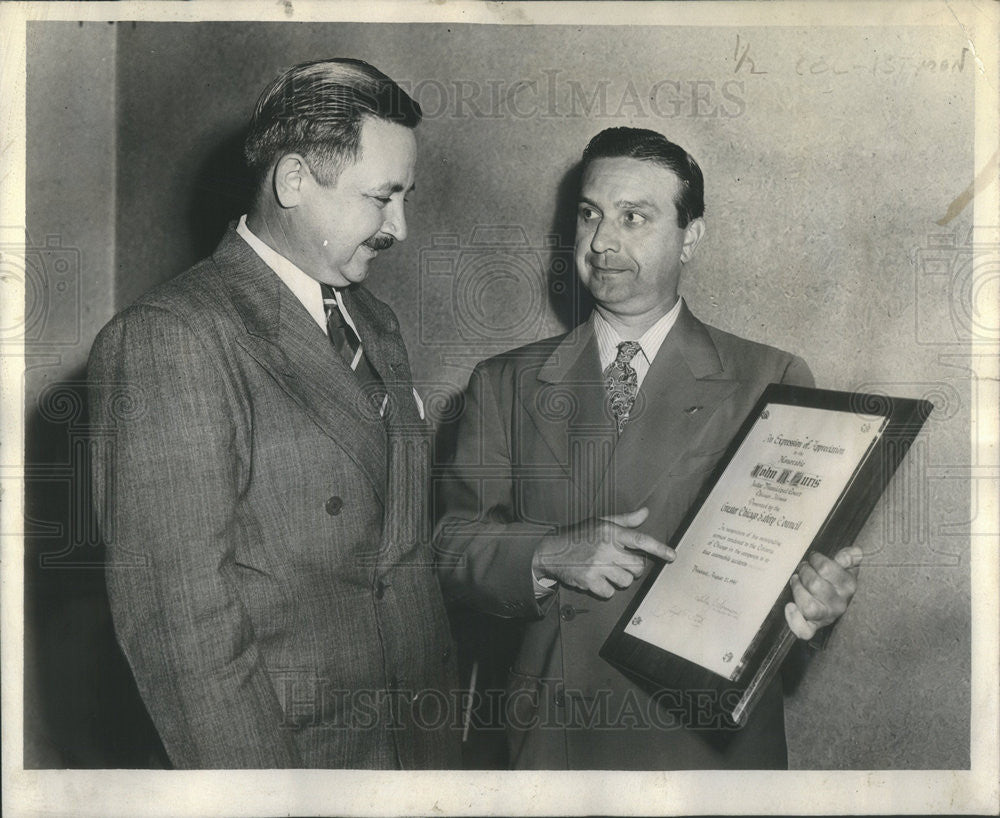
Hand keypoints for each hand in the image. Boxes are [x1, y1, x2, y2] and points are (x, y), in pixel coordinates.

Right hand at [532, 507, 674, 598]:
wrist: (551, 550)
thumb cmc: (580, 535)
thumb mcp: (601, 522)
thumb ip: (625, 520)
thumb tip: (645, 512)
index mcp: (611, 532)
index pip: (641, 540)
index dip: (659, 548)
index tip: (672, 556)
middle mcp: (607, 548)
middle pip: (638, 566)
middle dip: (633, 567)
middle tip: (621, 563)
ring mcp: (598, 566)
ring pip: (626, 581)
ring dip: (620, 579)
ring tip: (607, 570)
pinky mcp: (589, 581)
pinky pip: (610, 592)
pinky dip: (605, 589)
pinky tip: (597, 579)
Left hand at [784, 546, 861, 639]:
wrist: (841, 603)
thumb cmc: (838, 579)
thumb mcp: (847, 566)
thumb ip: (850, 556)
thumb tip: (852, 554)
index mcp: (848, 585)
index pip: (826, 568)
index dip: (816, 560)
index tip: (813, 558)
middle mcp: (839, 603)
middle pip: (815, 584)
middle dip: (804, 572)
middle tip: (802, 568)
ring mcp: (827, 616)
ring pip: (809, 606)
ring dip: (797, 590)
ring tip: (795, 580)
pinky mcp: (814, 626)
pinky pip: (804, 630)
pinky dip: (795, 621)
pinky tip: (790, 606)